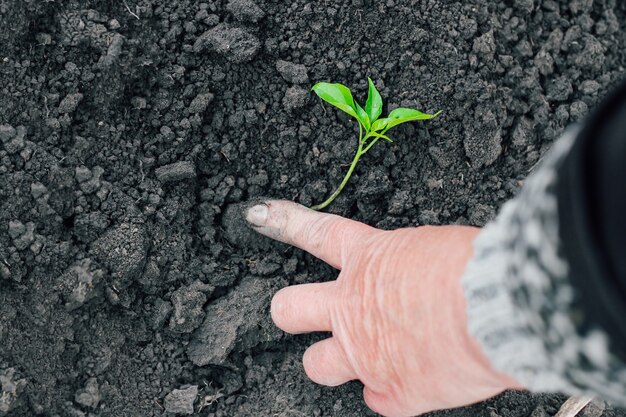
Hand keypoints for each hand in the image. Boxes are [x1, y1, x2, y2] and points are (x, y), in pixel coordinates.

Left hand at [247, 201, 520, 416]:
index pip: (315, 233)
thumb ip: (411, 268)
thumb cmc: (478, 267)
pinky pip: (375, 400)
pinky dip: (389, 393)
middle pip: (289, 309)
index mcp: (368, 259)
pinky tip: (408, 383)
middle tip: (298, 314)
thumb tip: (422, 280)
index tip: (259, 215)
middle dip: (288, 312)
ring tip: (357, 358)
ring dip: (330, 363)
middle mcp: (353, 306)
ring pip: (316, 366)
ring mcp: (365, 352)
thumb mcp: (435, 248)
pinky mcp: (394, 391)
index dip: (284, 222)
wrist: (500, 307)